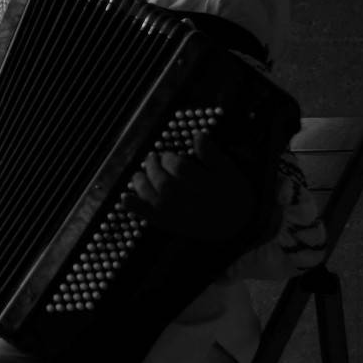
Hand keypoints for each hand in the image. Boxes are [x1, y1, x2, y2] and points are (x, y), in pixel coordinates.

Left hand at [130, 133, 255, 242]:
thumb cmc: (234, 196)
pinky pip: (153, 219)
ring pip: (157, 201)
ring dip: (143, 184)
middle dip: (154, 168)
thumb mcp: (231, 172)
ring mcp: (183, 217)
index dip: (171, 159)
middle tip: (151, 157)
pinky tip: (125, 199)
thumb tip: (198, 136)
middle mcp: (195, 204)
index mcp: (211, 188)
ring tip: (139, 173)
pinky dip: (137, 209)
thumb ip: (213, 155)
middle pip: (166, 185)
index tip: (167, 154)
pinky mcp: (174, 226)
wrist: (238, 227)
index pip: (183, 171)